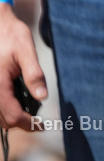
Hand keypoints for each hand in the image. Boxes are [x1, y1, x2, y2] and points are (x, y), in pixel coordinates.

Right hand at [0, 5, 46, 130]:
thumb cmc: (10, 35)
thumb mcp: (26, 51)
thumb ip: (34, 74)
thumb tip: (42, 96)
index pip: (11, 115)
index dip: (27, 124)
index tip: (40, 125)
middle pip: (2, 119)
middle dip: (20, 121)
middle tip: (36, 118)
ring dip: (11, 115)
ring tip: (27, 110)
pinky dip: (4, 107)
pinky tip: (15, 100)